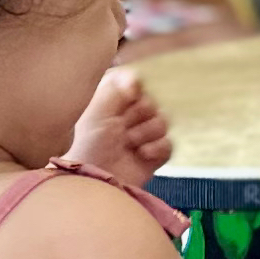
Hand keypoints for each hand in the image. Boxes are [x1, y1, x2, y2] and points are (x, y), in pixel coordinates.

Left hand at [61, 67, 172, 185]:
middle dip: (139, 113)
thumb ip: (115, 87)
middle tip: (122, 127)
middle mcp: (128, 118)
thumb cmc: (90, 143)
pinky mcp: (154, 156)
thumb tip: (136, 79)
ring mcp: (142, 137)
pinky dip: (157, 148)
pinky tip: (142, 154)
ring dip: (146, 132)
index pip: (131, 83)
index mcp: (111, 104)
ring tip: (130, 143)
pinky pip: (169, 143)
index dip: (134, 86)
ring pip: (163, 121)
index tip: (131, 91)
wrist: (96, 180)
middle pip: (151, 101)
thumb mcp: (97, 110)